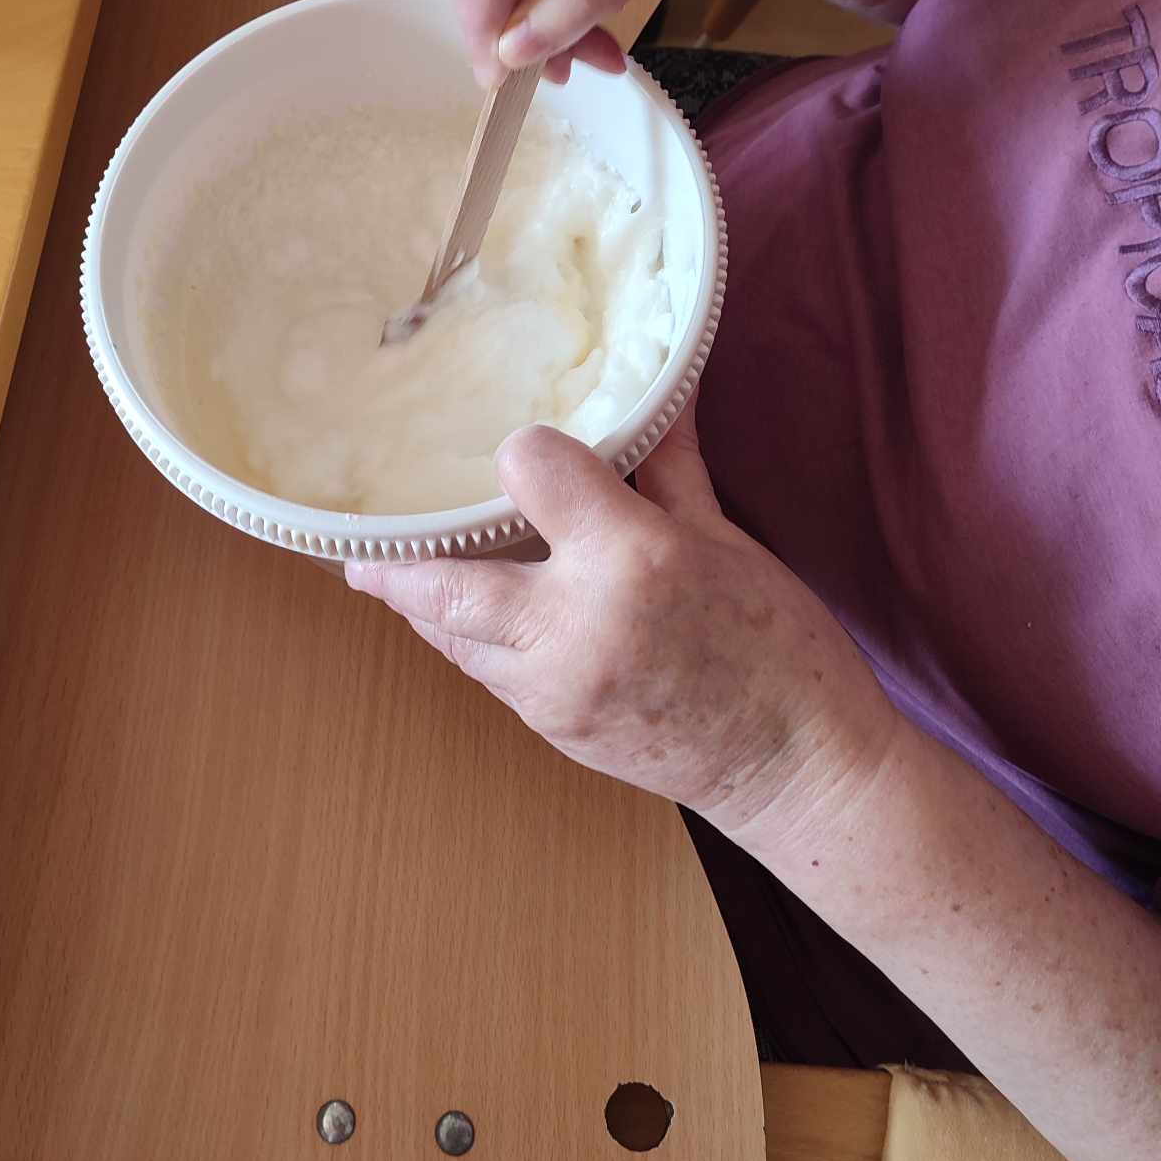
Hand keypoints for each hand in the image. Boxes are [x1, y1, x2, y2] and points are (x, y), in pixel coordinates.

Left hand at [345, 416, 899, 843]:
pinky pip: (484, 671)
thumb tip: (656, 388)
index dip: (525, 450)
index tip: (527, 446)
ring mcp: (554, 689)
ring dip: (421, 597)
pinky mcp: (553, 728)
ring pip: (450, 634)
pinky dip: (467, 635)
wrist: (801, 772)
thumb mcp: (728, 541)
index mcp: (629, 562)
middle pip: (443, 580)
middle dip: (393, 557)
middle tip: (359, 536)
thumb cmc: (780, 650)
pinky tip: (470, 609)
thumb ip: (669, 467)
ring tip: (398, 561)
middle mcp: (573, 627)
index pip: (531, 471)